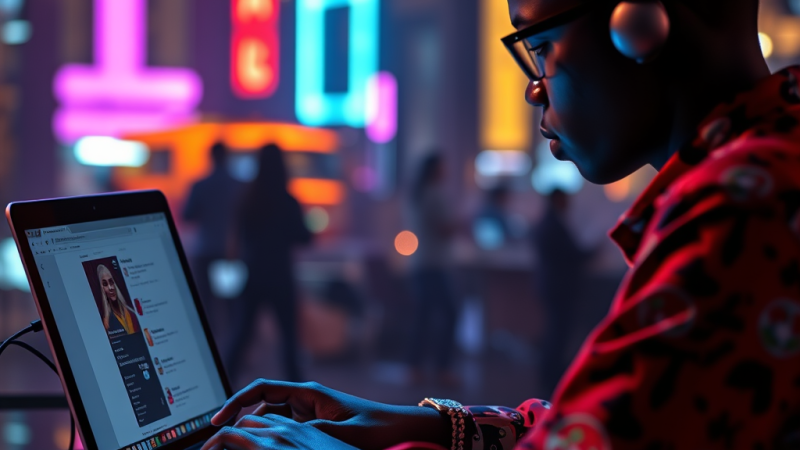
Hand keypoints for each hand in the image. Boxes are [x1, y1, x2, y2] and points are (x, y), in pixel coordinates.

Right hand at [211, 379, 450, 449]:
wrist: (399, 428)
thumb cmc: (374, 426)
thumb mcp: (341, 431)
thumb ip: (311, 432)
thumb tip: (278, 437)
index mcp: (309, 392)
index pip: (262, 389)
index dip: (236, 402)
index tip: (217, 419)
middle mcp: (305, 399)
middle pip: (261, 406)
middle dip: (239, 421)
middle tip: (219, 443)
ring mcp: (308, 412)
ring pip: (271, 421)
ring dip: (255, 434)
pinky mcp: (314, 425)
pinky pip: (285, 431)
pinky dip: (271, 441)